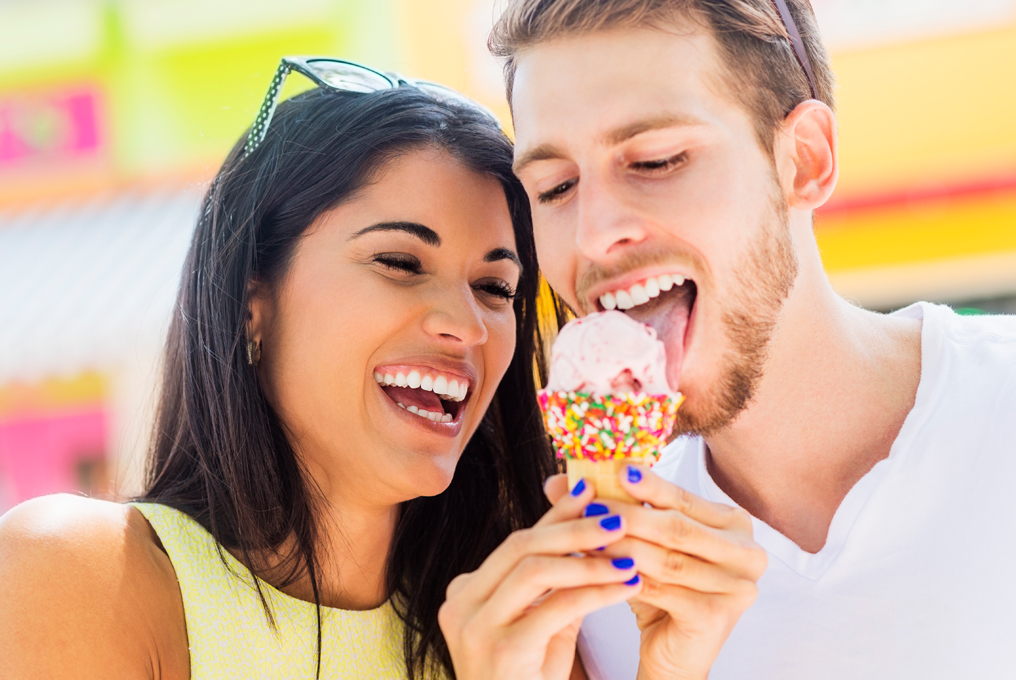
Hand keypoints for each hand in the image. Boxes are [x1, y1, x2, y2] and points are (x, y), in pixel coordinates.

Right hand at [438, 480, 644, 679]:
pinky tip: (627, 584)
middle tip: (618, 515)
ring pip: (536, 569)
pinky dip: (596, 591)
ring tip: (629, 550)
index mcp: (465, 593)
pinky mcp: (501, 651)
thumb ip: (558, 580)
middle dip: (573, 527)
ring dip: (588, 557)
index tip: (593, 492)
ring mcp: (474, 628)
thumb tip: (592, 525)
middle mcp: (459, 604)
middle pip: (522, 546)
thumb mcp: (544, 622)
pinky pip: (557, 607)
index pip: (518, 541)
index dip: (557, 515)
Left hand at [546, 468, 766, 679]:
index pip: (684, 498)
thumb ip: (610, 507)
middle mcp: (748, 552)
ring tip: (586, 537)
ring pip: (667, 558)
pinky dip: (628, 578)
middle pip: (676, 526)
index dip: (648, 484)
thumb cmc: (660, 591)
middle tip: (589, 505)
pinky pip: (664, 589)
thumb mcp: (639, 543)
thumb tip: (558, 480)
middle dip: (628, 514)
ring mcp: (738, 585)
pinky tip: (599, 571)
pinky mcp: (719, 615)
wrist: (672, 653)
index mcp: (735, 524)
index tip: (614, 469)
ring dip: (622, 546)